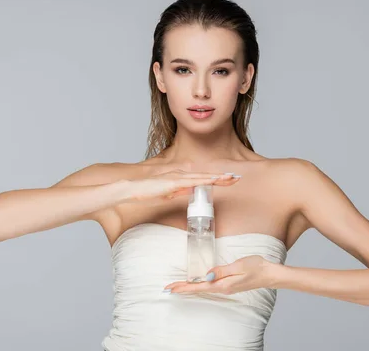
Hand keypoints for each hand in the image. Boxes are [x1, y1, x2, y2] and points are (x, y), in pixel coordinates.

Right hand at [123, 169, 239, 203]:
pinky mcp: (173, 182)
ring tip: (231, 178)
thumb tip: (193, 192)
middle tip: (237, 178)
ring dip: (217, 178)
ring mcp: (177, 178)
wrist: (131, 189)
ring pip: (202, 177)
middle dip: (222, 177)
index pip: (203, 179)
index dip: (217, 179)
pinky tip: (213, 181)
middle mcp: (181, 175)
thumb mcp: (168, 193)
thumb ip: (180, 191)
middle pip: (206, 176)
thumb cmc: (147, 192)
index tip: (230, 180)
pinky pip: (192, 182)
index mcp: (181, 179)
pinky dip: (204, 181)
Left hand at [164, 255, 275, 294]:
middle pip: (199, 289)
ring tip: (177, 286)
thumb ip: (222, 270)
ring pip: (203, 288)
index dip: (185, 287)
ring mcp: (226, 287)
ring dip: (189, 287)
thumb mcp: (239, 266)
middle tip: (168, 288)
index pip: (199, 286)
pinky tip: (196, 284)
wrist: (269, 274)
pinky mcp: (228, 284)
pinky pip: (209, 286)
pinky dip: (199, 285)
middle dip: (183, 288)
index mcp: (223, 284)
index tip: (172, 288)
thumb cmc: (256, 267)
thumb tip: (207, 275)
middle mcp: (223, 288)